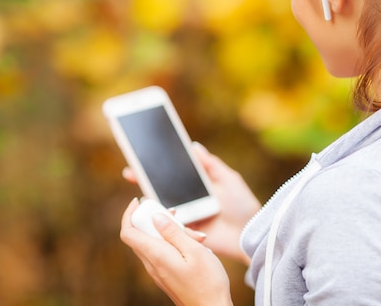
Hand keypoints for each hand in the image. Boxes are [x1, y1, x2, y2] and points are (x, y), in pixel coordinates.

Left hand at [121, 198, 232, 305]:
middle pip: (141, 235)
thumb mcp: (194, 250)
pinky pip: (161, 253)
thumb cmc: (208, 281)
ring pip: (153, 243)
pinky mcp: (165, 276)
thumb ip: (173, 232)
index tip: (138, 202)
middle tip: (175, 213)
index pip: (128, 232)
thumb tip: (155, 216)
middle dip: (155, 219)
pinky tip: (194, 245)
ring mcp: (157, 272)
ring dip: (169, 232)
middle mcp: (152, 265)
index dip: (129, 214)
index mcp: (156, 255)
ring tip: (195, 234)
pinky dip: (173, 243)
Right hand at [122, 142, 261, 264]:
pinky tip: (148, 215)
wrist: (250, 233)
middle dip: (143, 181)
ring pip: (160, 209)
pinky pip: (168, 228)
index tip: (140, 159)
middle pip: (160, 191)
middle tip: (130, 172)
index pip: (170, 175)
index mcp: (195, 187)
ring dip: (148, 202)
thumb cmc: (243, 205)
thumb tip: (193, 145)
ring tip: (140, 192)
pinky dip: (158, 222)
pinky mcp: (185, 234)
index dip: (155, 168)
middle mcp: (186, 202)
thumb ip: (210, 164)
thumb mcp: (228, 179)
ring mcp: (184, 219)